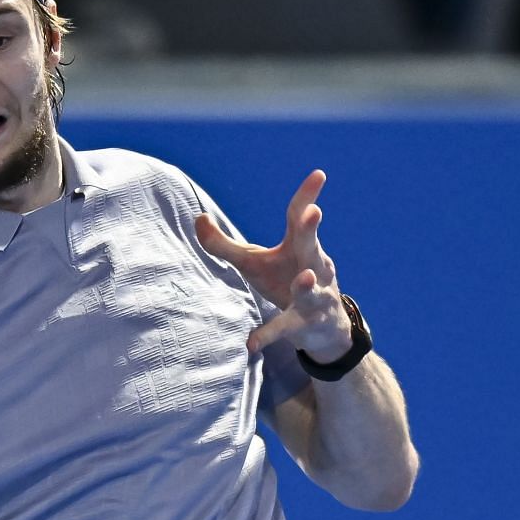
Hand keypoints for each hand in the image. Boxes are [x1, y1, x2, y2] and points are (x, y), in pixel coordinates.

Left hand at [195, 169, 352, 362]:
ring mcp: (314, 296)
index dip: (307, 196)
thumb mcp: (252, 262)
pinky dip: (269, 335)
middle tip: (313, 213)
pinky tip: (251, 344)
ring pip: (312, 289)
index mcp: (298, 247)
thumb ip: (224, 244)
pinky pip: (286, 329)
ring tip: (304, 278)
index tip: (319, 175)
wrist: (321, 326)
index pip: (301, 217)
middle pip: (312, 245)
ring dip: (307, 284)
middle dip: (311, 230)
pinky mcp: (305, 324)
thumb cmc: (282, 281)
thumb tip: (198, 217)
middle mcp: (312, 266)